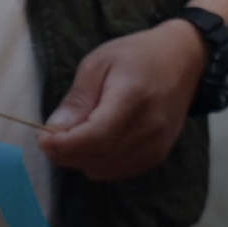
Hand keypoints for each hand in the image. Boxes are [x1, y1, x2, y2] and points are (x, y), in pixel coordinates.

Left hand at [40, 21, 207, 181]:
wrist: (185, 60)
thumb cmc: (138, 55)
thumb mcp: (99, 62)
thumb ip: (78, 98)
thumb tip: (54, 130)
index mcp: (132, 98)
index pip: (92, 138)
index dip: (61, 145)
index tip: (43, 136)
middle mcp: (149, 128)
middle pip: (94, 159)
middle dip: (66, 151)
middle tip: (58, 131)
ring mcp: (156, 145)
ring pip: (101, 171)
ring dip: (82, 158)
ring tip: (83, 131)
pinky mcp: (158, 155)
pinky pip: (116, 172)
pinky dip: (100, 162)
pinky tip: (102, 139)